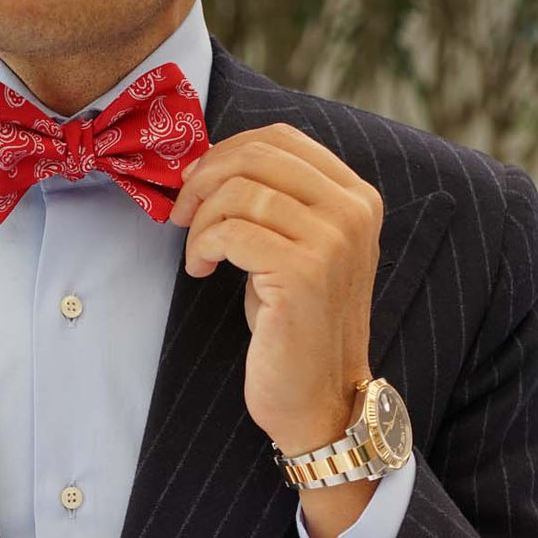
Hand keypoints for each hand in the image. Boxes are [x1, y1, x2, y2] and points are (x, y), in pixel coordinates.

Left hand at [167, 123, 382, 455]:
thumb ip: (276, 203)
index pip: (281, 139)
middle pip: (258, 155)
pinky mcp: (303, 273)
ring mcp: (332, 241)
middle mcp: (352, 211)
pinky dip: (203, 247)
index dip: (226, 151)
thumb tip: (213, 164)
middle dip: (204, 179)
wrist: (318, 399)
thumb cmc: (297, 328)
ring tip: (198, 256)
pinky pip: (231, 233)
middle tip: (181, 214)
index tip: (196, 184)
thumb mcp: (295, 250)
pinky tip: (201, 270)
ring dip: (201, 222)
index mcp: (356, 197)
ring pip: (240, 192)